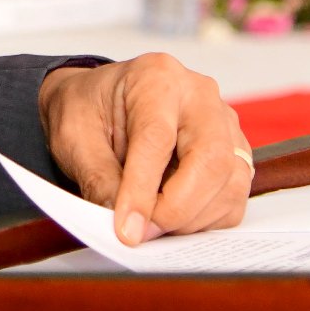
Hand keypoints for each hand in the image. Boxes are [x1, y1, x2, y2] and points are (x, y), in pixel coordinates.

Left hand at [39, 54, 251, 246]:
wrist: (100, 102)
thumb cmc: (88, 110)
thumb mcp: (74, 138)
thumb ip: (99, 179)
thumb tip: (127, 226)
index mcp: (155, 77)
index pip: (156, 138)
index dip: (142, 190)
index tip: (127, 228)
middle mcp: (199, 95)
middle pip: (210, 158)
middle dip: (177, 208)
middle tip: (143, 232)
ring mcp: (224, 123)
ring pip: (230, 182)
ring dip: (192, 218)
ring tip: (152, 225)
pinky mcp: (234, 152)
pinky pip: (235, 196)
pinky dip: (206, 219)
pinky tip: (173, 217)